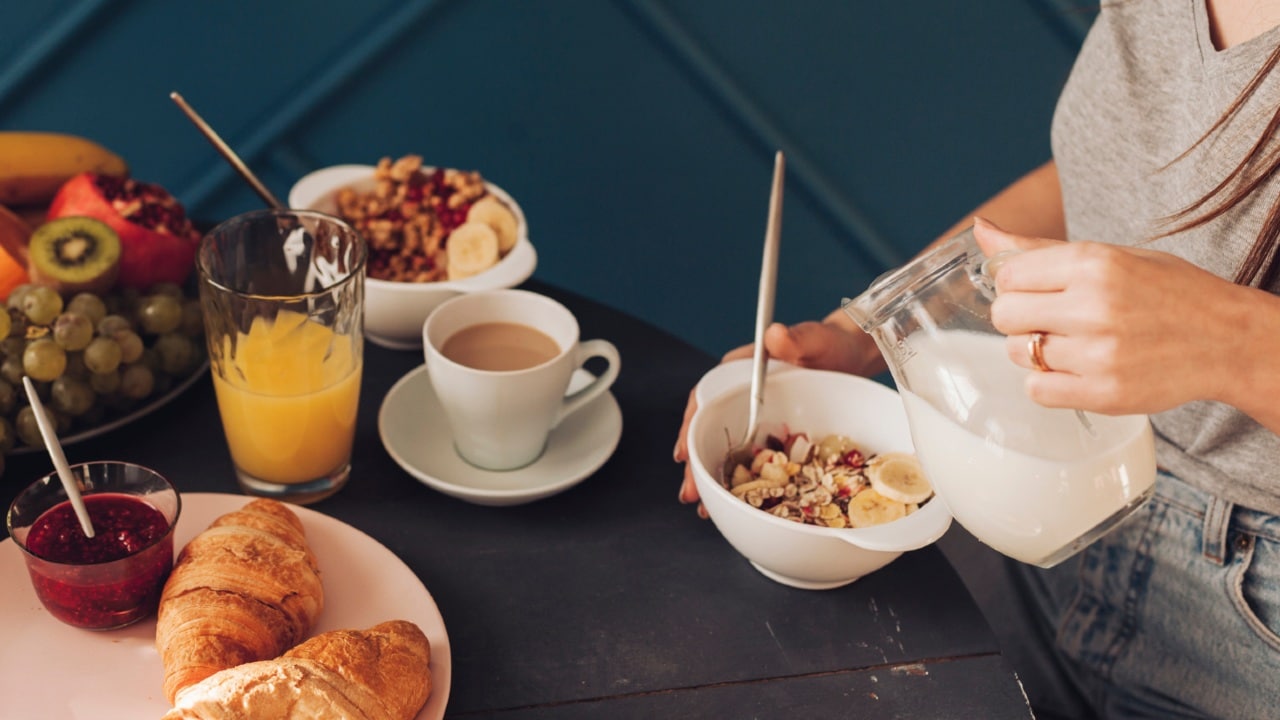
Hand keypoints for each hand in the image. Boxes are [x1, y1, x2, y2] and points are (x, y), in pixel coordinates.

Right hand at [674, 316, 882, 515]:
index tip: (684, 452)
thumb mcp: (816, 340)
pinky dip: (738, 478)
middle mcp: (738, 394)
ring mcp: (751, 415)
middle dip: (695, 463)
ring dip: (710, 476)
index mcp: (739, 370)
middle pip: (706, 428)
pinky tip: (732, 499)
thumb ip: (797, 339)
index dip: (690, 426)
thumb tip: (775, 335)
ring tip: (702, 506)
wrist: (849, 359)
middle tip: (690, 494)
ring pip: (723, 446)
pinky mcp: (767, 432)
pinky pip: (748, 456)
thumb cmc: (829, 344)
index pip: (704, 397)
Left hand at [973, 216, 1246, 414]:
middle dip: (1019, 318)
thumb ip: (1038, 249)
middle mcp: (1093, 306)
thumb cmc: (1166, 292)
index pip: (1007, 275)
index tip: (1037, 290)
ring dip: (1035, 351)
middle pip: (1004, 315)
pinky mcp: (1103, 393)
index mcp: (1094, 263)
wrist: (1227, 339)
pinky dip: (1047, 382)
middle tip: (1051, 319)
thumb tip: (981, 229)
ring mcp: (1098, 353)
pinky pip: (1036, 389)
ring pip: (1018, 353)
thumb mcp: (1110, 256)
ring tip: (1073, 343)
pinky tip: (1075, 369)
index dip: (1016, 285)